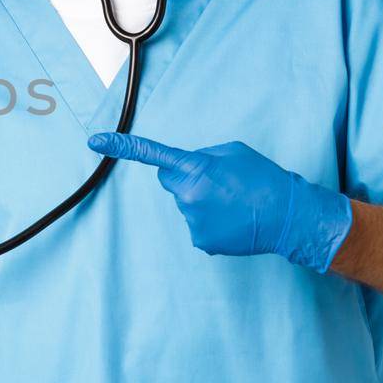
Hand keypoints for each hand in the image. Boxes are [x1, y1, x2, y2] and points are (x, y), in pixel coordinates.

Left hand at [87, 132, 352, 271]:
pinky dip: (211, 222)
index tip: (94, 141)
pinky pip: (197, 224)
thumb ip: (202, 157)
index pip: (152, 154)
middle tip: (221, 184)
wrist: (288, 216)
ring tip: (234, 203)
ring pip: (187, 204)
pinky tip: (233, 220)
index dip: (121, 146)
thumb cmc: (263, 178)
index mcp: (196, 168)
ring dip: (204, 201)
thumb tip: (188, 169)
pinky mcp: (200, 241)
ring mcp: (192, 221)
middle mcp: (188, 195)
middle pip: (172, 181)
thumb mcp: (233, 152)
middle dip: (187, 179)